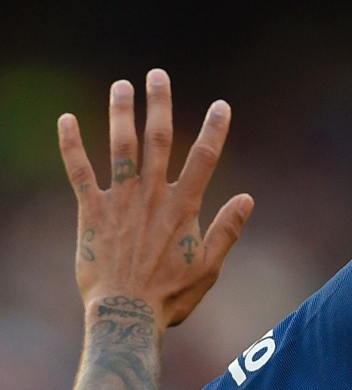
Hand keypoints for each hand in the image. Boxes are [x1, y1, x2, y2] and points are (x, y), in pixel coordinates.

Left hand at [58, 69, 253, 327]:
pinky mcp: (91, 212)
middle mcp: (152, 196)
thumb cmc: (171, 295)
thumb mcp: (209, 266)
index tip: (221, 105)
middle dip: (159, 105)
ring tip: (121, 85)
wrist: (126, 314)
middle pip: (157, 140)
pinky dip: (72, 145)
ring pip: (120, 147)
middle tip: (157, 75)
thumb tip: (247, 198)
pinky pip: (79, 172)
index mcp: (183, 207)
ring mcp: (120, 201)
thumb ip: (227, 230)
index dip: (214, 129)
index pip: (203, 159)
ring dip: (120, 113)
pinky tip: (66, 119)